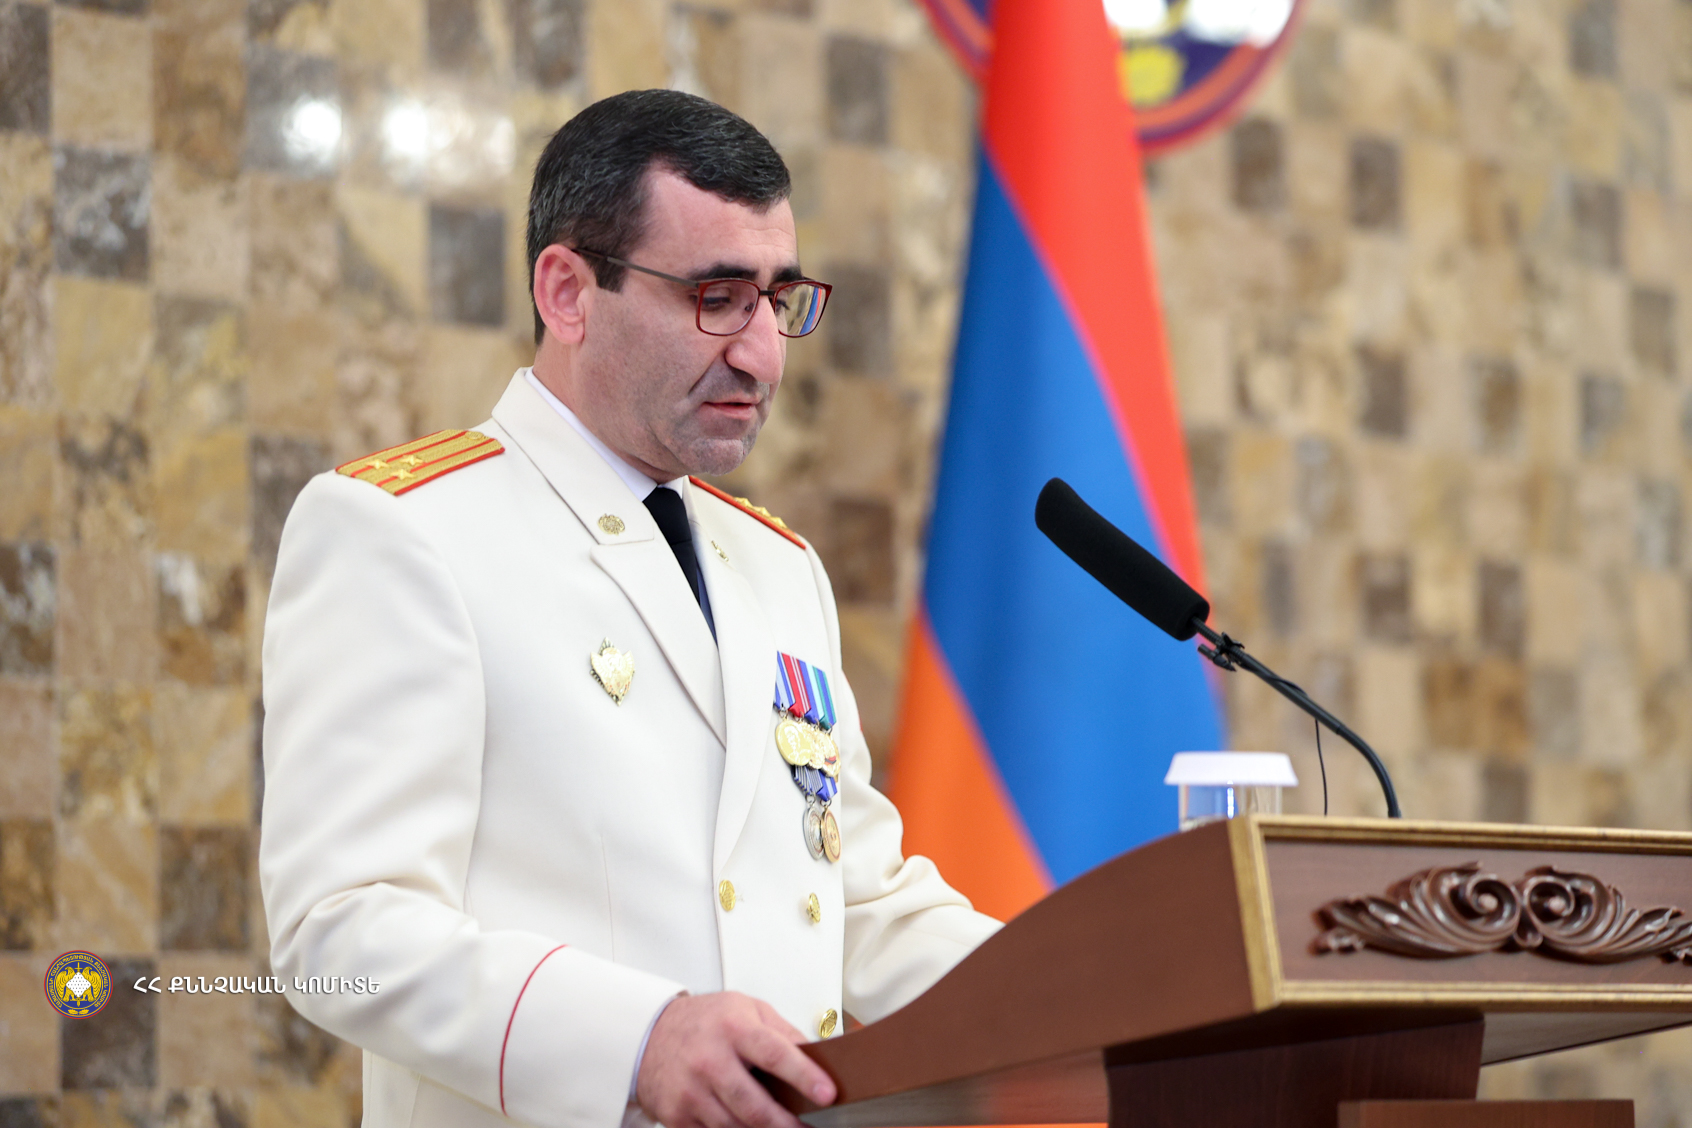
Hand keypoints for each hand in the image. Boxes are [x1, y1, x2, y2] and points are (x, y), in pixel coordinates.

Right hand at [635, 992, 837, 1127]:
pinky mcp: (678, 1116)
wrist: (649, 1034)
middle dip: (786, 1124)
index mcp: (732, 1027)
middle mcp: (710, 1060)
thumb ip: (782, 1032)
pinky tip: (747, 1127)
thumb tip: (819, 1057)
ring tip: (781, 1127)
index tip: (827, 1093)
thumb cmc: (705, 1021)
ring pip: (735, 1127)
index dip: (803, 1075)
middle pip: (754, 1105)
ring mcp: (691, 1091)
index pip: (773, 1053)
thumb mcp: (746, 1009)